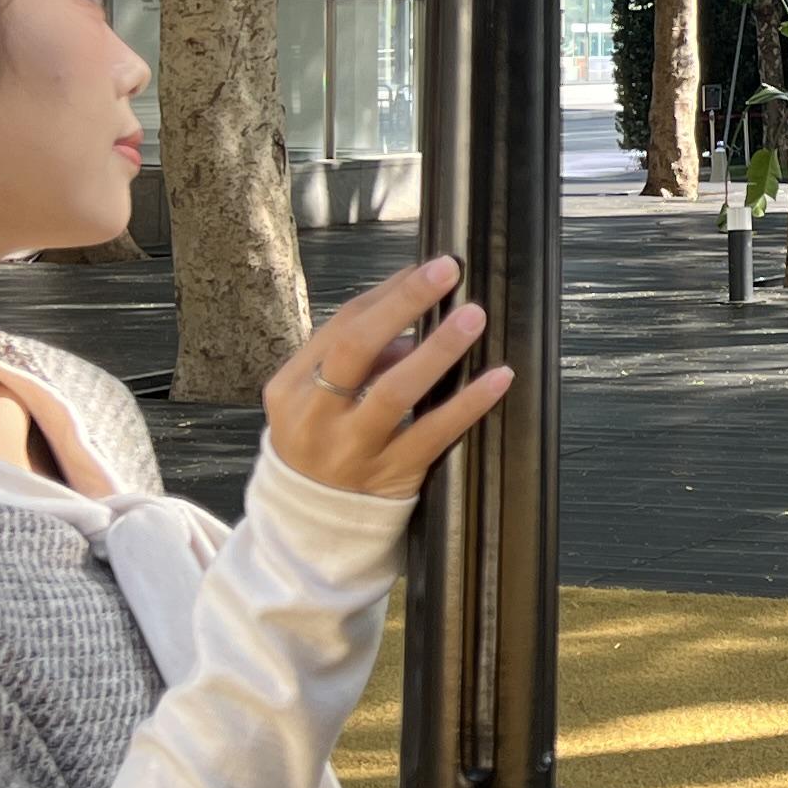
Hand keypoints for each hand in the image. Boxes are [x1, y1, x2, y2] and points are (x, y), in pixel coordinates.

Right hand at [261, 256, 511, 498]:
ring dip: (439, 350)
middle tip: (446, 271)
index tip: (426, 267)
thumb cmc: (322, 440)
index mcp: (290, 388)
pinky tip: (498, 377)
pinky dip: (469, 403)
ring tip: (473, 317)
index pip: (340, 327)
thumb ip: (357, 358)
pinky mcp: (391, 475)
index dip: (386, 294)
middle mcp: (314, 416)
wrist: (310, 520)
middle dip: (403, 304)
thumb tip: (414, 320)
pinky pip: (434, 433)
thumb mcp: (315, 398)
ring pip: (395, 392)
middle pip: (357, 348)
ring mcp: (352, 449)